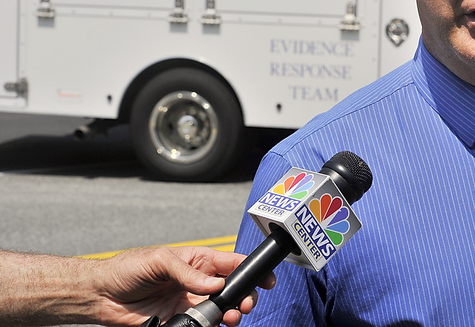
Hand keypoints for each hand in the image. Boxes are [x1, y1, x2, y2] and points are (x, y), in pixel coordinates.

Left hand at [93, 246, 275, 326]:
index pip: (231, 264)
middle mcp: (198, 283)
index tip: (266, 280)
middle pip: (232, 291)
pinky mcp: (179, 322)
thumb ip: (189, 273)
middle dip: (244, 298)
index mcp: (198, 261)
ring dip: (231, 316)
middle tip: (244, 305)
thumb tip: (215, 285)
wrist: (102, 295)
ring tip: (230, 318)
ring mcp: (190, 304)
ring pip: (221, 312)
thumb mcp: (160, 261)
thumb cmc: (129, 269)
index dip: (251, 270)